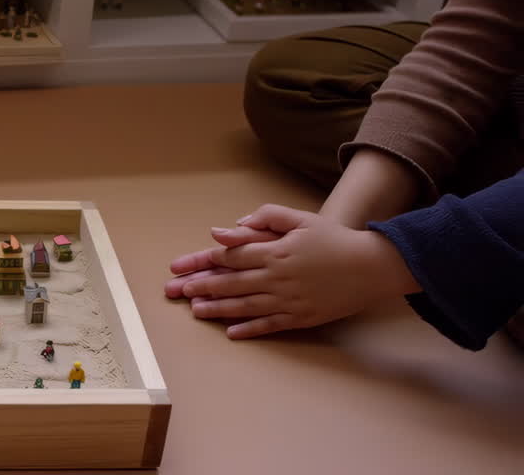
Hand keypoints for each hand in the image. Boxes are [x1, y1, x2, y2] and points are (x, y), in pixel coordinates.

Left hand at [166, 204, 419, 338]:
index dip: (204, 261)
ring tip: (195, 311)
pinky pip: (269, 325)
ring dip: (217, 309)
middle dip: (201, 286)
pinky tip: (231, 333)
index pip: (231, 257)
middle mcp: (277, 277)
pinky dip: (249, 330)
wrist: (371, 266)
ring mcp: (288, 300)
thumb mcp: (300, 219)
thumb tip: (230, 226)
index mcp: (274, 252)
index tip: (183, 266)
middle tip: (178, 291)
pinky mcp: (301, 317)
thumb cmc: (333, 239)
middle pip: (231, 283)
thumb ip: (266, 217)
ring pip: (245, 306)